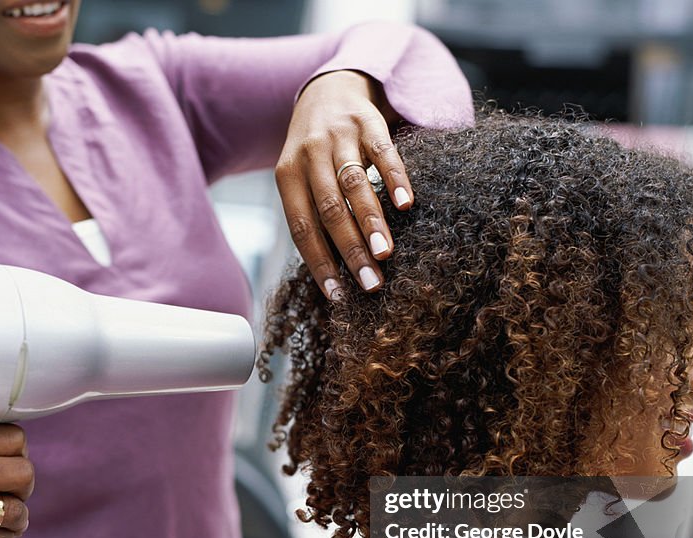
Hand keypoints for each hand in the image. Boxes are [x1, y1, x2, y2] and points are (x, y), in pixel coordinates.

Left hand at [276, 69, 411, 298]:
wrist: (327, 88)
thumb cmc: (314, 150)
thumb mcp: (300, 177)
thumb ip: (313, 213)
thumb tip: (334, 272)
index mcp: (287, 175)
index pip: (302, 226)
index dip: (319, 262)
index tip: (338, 294)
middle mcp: (309, 154)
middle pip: (329, 209)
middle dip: (350, 250)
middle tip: (371, 283)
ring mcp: (339, 136)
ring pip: (354, 184)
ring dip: (371, 222)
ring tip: (386, 255)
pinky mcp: (367, 121)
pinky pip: (383, 152)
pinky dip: (394, 178)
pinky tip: (406, 204)